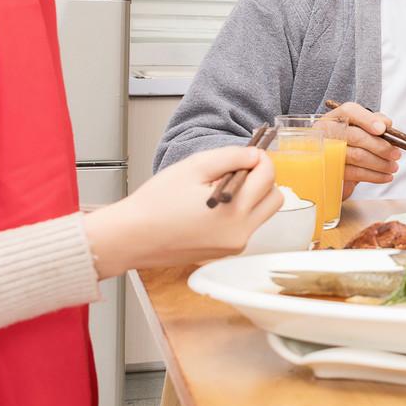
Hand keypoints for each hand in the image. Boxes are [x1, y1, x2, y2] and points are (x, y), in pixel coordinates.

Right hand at [83, 145, 281, 278]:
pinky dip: (239, 212)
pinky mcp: (225, 252)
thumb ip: (231, 157)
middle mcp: (240, 232)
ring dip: (252, 196)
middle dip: (262, 179)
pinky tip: (213, 206)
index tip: (248, 153)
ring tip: (220, 188)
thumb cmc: (154, 204)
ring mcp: (234, 246)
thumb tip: (255, 155)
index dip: (260, 159)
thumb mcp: (194, 167)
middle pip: (274, 197)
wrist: (130, 237)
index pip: (268, 176)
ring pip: (263, 213)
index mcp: (234, 211)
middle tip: (236, 170)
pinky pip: (246, 226)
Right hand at [325, 101, 402, 196]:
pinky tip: (384, 176)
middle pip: (356, 136)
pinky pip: (354, 173)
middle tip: (396, 154)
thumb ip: (374, 121)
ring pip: (357, 156)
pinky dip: (373, 175)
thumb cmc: (351, 141)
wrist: (334, 162)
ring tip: (392, 166)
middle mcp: (328, 132)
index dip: (367, 120)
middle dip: (380, 146)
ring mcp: (327, 151)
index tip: (382, 129)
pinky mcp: (332, 170)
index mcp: (336, 117)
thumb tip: (386, 124)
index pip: (349, 112)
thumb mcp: (361, 127)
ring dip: (380, 163)